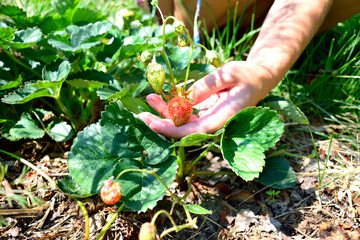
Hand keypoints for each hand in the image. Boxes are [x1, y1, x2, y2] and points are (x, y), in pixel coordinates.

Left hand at [138, 61, 274, 137]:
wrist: (259, 79)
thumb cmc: (247, 75)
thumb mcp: (228, 74)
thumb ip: (207, 86)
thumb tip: (185, 96)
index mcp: (224, 117)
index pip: (194, 130)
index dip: (172, 130)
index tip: (153, 124)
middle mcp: (214, 122)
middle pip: (184, 129)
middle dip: (161, 123)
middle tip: (140, 115)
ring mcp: (208, 118)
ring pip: (182, 122)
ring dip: (164, 113)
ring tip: (149, 97)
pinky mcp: (204, 112)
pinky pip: (185, 113)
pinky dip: (172, 106)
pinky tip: (158, 97)